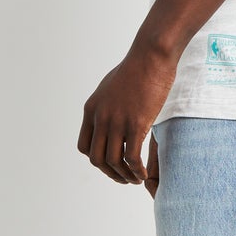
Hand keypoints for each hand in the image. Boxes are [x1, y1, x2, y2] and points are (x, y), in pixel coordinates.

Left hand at [77, 42, 175, 185]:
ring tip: (135, 179)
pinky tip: (143, 174)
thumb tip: (111, 114)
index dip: (97, 160)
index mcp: (91, 109)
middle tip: (123, 178)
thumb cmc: (137, 68)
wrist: (151, 56)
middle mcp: (100, 117)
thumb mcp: (111, 87)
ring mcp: (117, 122)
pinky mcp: (136, 124)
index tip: (111, 164)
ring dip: (124, 176)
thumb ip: (107, 104)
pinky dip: (136, 171)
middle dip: (109, 173)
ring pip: (114, 161)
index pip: (84, 146)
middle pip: (96, 159)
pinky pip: (132, 158)